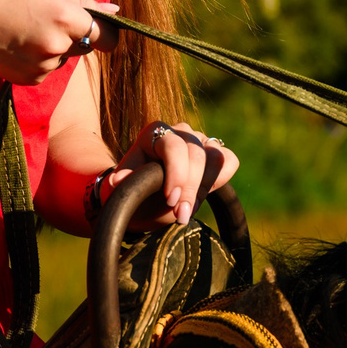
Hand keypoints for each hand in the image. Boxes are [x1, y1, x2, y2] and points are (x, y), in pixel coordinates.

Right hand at [0, 0, 113, 84]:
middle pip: (86, 45)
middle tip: (46, 20)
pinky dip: (40, 59)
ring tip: (27, 31)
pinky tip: (19, 46)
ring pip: (65, 57)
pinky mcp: (32, 80)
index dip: (108, 33)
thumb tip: (113, 11)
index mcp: (64, 17)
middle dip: (75, 35)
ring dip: (56, 47)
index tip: (103, 30)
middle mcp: (58, 45)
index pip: (107, 36)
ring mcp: (45, 66)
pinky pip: (48, 69)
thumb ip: (82, 1)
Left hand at [96, 122, 240, 225]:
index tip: (171, 200)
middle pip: (196, 155)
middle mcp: (180, 131)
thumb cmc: (134, 193)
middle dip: (190, 189)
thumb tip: (117, 181)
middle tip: (180, 216)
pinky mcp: (216, 153)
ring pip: (215, 158)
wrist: (145, 202)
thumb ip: (124, 184)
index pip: (173, 146)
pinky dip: (220, 179)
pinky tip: (201, 197)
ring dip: (205, 188)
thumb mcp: (123, 190)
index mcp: (154, 132)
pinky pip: (229, 161)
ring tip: (187, 211)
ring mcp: (200, 140)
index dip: (176, 173)